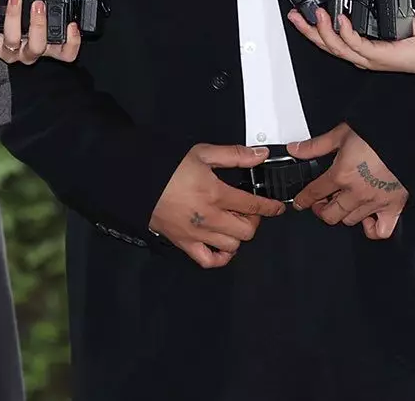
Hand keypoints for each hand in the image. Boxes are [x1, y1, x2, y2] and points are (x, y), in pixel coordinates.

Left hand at [0, 0, 81, 64]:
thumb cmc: (9, 30)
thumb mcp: (30, 26)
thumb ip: (45, 16)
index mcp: (43, 46)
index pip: (64, 53)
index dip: (72, 43)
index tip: (71, 25)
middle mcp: (26, 51)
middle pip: (38, 47)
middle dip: (39, 24)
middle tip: (39, 4)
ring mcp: (8, 50)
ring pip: (13, 38)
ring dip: (14, 14)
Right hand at [149, 144, 285, 268]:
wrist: (138, 182)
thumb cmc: (168, 167)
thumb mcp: (203, 153)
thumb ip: (234, 155)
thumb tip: (259, 155)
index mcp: (216, 194)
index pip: (253, 205)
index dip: (270, 207)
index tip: (277, 207)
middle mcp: (209, 218)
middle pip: (246, 231)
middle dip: (253, 220)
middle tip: (248, 210)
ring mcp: (197, 234)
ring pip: (232, 246)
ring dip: (238, 236)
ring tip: (232, 222)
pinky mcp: (184, 244)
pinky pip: (208, 261)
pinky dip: (220, 257)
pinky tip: (221, 244)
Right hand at [287, 6, 414, 78]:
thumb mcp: (393, 17)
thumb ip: (375, 9)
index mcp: (364, 48)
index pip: (332, 40)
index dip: (313, 28)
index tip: (301, 13)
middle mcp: (363, 56)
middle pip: (326, 45)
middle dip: (307, 30)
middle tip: (295, 15)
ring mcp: (370, 58)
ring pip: (336, 47)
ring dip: (322, 29)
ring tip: (316, 12)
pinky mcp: (379, 57)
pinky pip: (355, 45)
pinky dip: (345, 31)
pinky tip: (340, 18)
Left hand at [288, 123, 407, 239]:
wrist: (408, 138)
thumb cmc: (378, 134)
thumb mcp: (341, 133)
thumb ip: (316, 145)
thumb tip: (296, 149)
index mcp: (341, 174)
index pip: (315, 193)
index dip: (303, 199)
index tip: (300, 202)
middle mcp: (356, 193)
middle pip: (331, 214)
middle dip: (321, 210)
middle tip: (321, 203)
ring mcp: (375, 202)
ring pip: (350, 220)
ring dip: (343, 214)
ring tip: (343, 204)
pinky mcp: (393, 207)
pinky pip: (380, 231)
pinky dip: (372, 229)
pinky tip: (368, 219)